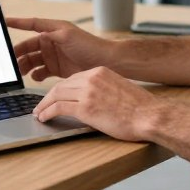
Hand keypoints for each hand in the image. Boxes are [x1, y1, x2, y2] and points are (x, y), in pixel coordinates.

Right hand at [6, 17, 112, 80]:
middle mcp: (50, 42)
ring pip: (32, 60)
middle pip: (28, 47)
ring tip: (20, 72)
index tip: (3, 22)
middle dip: (18, 53)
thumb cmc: (89, 45)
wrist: (106, 63)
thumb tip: (34, 31)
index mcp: (52, 30)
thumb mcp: (67, 34)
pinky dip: (36, 75)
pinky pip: (41, 72)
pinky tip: (35, 78)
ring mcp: (53, 56)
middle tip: (10, 61)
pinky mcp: (57, 69)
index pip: (30, 25)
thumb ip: (49, 32)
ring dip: (25, 66)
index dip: (17, 23)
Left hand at [33, 66, 161, 141]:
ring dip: (44, 105)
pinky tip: (44, 118)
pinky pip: (59, 108)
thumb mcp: (119, 89)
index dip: (61, 89)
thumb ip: (103, 89)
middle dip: (48, 96)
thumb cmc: (140, 108)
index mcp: (100, 71)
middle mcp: (91, 78)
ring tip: (39, 113)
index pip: (73, 78)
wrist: (150, 116)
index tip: (54, 97)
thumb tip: (92, 99)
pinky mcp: (86, 108)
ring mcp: (87, 92)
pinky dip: (48, 113)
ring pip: (56, 95)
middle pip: (61, 85)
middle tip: (41, 106)